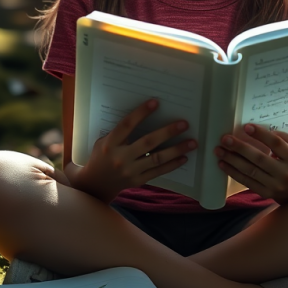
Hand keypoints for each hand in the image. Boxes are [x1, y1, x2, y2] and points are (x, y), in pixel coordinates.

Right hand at [73, 99, 196, 202]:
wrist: (94, 185)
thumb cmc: (101, 156)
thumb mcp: (103, 141)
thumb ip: (120, 131)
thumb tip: (144, 115)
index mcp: (110, 144)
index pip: (127, 125)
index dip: (141, 113)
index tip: (156, 102)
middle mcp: (121, 158)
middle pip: (147, 143)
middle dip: (167, 132)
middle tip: (184, 124)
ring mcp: (130, 171)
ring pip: (157, 159)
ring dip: (177, 150)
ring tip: (192, 142)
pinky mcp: (137, 181)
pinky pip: (158, 172)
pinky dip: (172, 165)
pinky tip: (184, 158)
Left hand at [214, 123, 287, 204]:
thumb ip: (285, 137)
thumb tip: (264, 130)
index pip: (276, 143)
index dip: (261, 135)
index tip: (246, 127)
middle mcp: (285, 173)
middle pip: (259, 158)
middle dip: (240, 148)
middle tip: (225, 139)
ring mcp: (274, 185)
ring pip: (250, 171)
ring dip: (232, 160)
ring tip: (219, 150)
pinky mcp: (265, 193)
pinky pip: (246, 182)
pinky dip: (233, 172)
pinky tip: (223, 164)